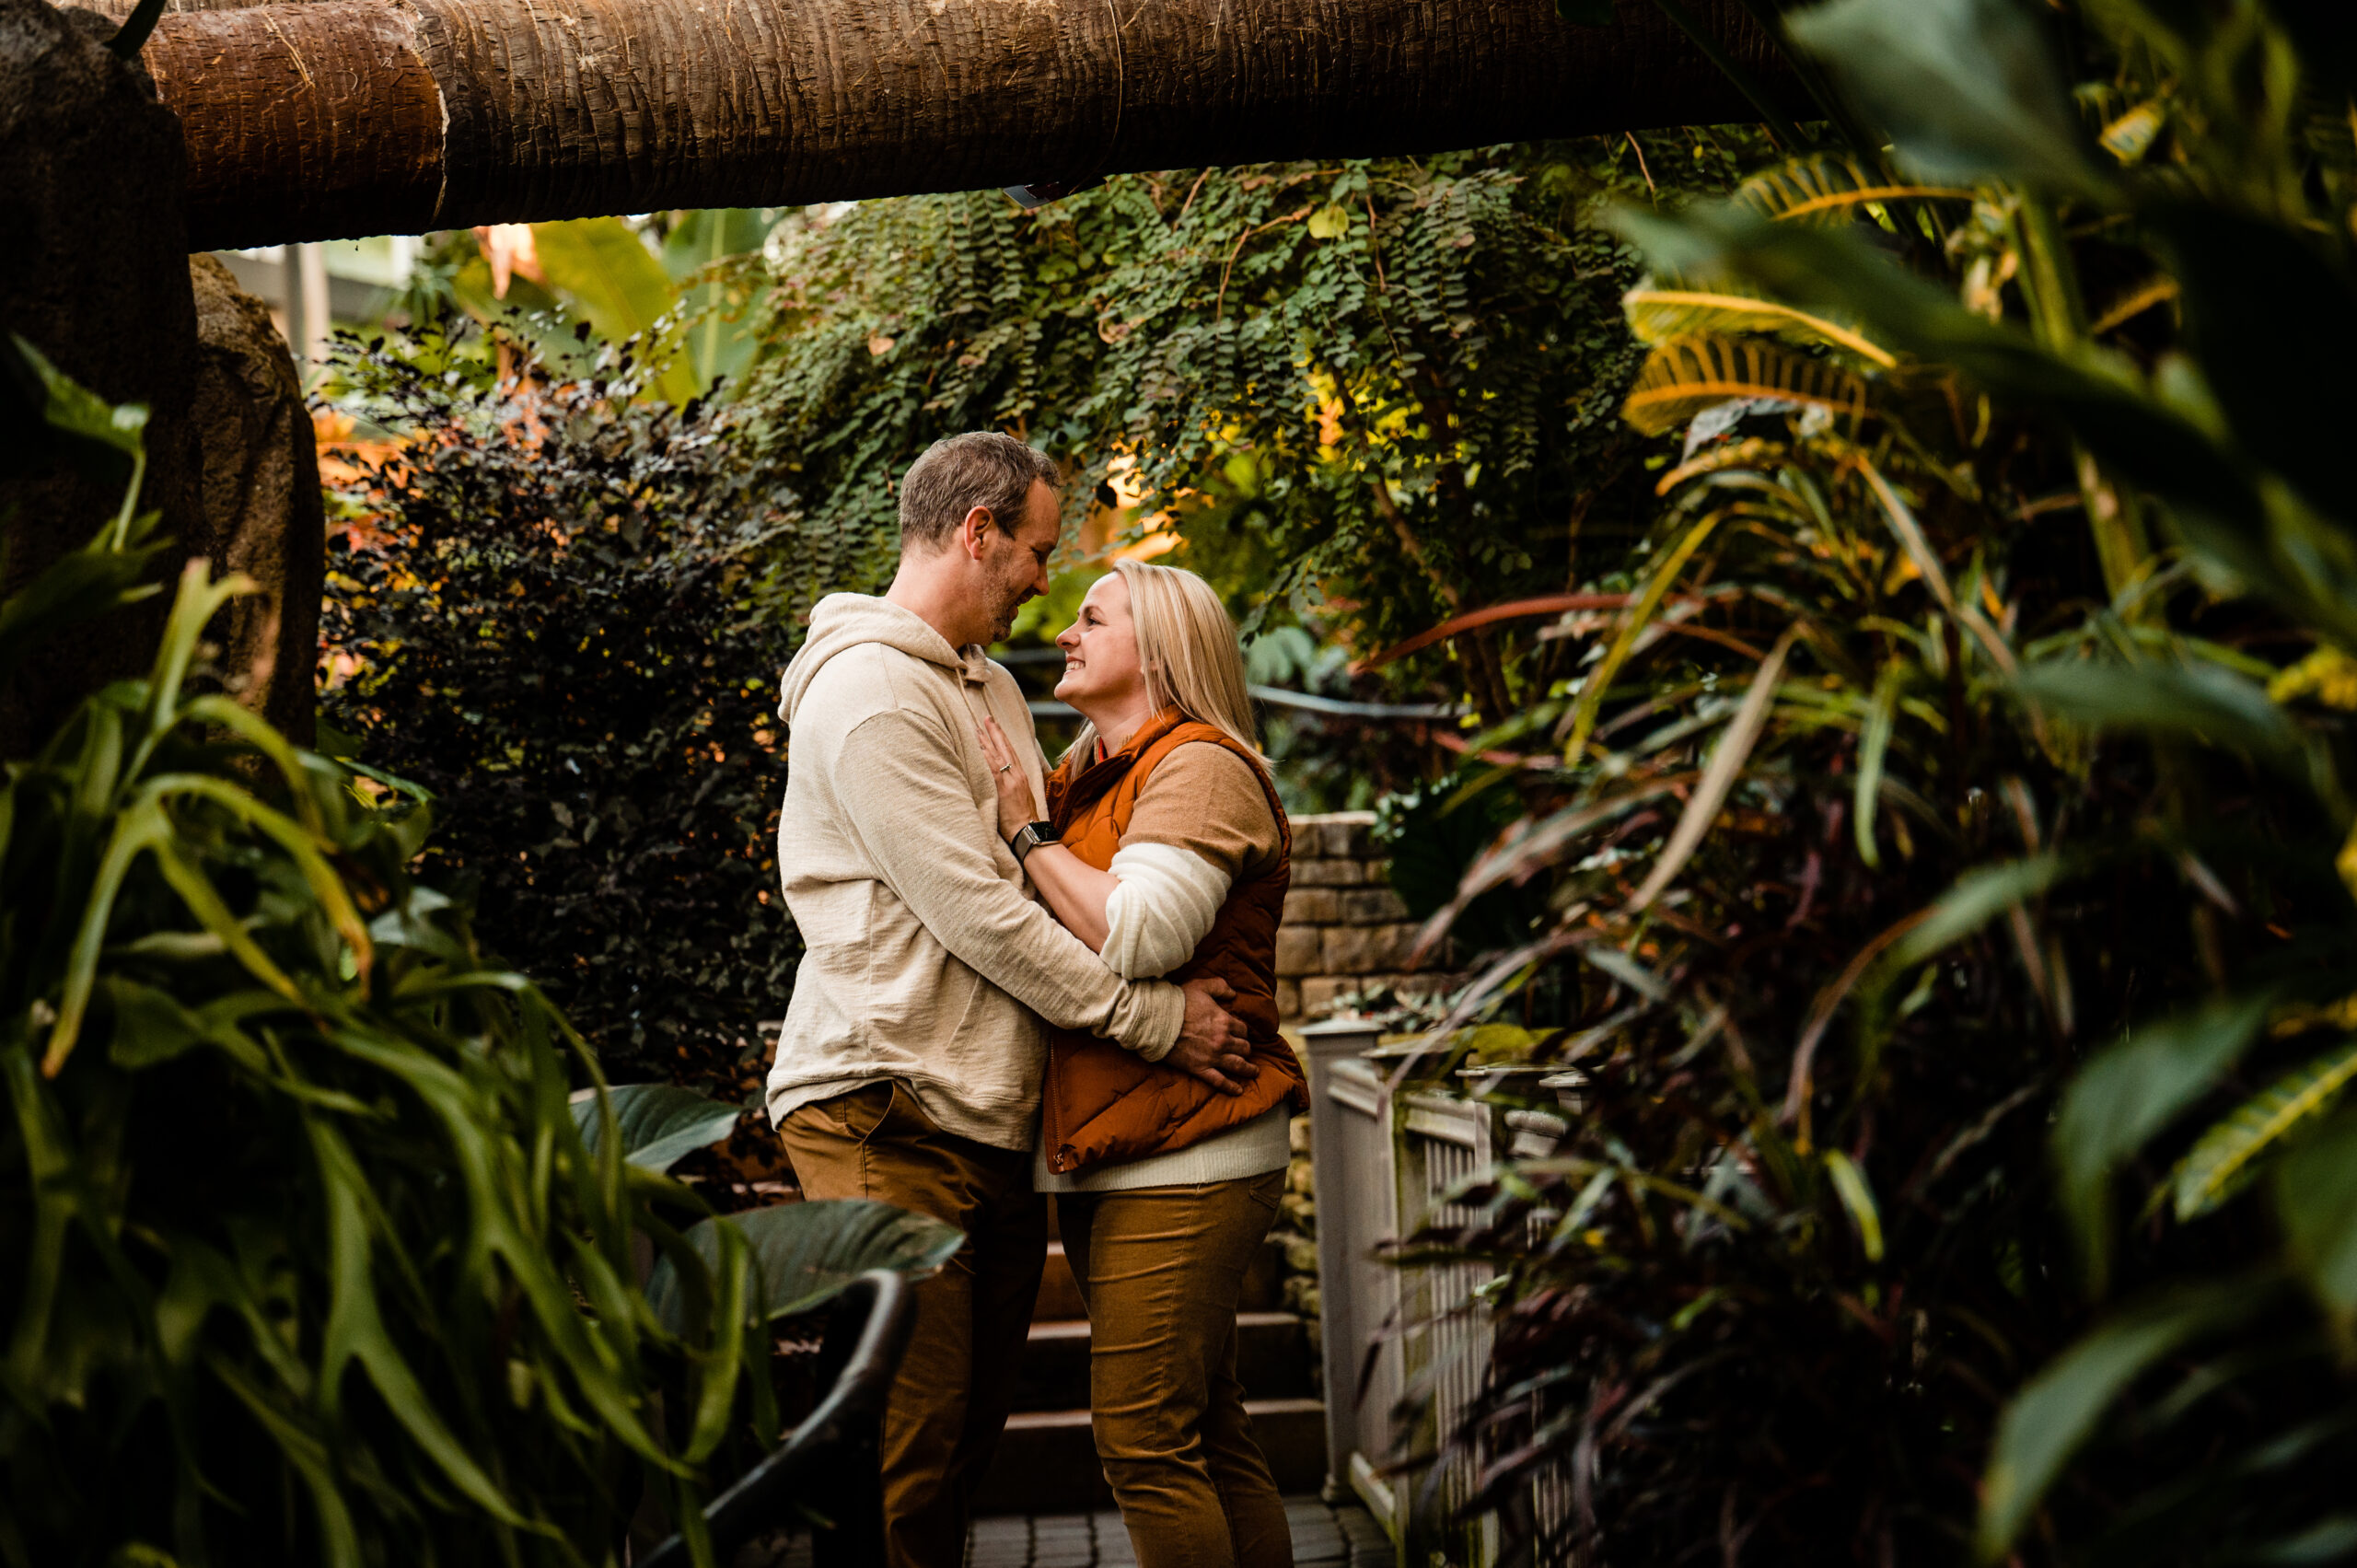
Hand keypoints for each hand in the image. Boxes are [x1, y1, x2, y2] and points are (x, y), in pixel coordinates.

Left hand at [976, 714, 1041, 838]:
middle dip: (996, 731)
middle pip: (1005, 748)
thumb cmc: (1025, 820)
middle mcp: (1018, 775)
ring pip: (998, 755)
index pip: (1011, 752)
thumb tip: (1004, 783)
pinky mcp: (1004, 788)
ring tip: (978, 727)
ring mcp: (1011, 780)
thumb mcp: (1022, 799)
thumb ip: (1014, 788)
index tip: (996, 727)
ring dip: (987, 740)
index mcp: (1022, 776)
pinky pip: (993, 768)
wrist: (1029, 832)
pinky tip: (978, 746)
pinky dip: (986, 756)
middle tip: (987, 717)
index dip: (1003, 738)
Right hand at [1168, 977, 1257, 1096]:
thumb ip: (1220, 987)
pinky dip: (1231, 1087)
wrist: (1157, 1020)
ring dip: (1248, 1069)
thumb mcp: (1201, 986)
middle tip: (1245, 1051)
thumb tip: (1233, 993)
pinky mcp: (1200, 1068)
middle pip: (1244, 1048)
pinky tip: (1238, 1090)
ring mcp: (1212, 1056)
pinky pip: (1220, 1081)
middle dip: (1246, 1049)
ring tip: (1254, 1072)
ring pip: (1238, 1065)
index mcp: (1225, 1021)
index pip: (1243, 1029)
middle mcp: (1223, 1040)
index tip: (1239, 1034)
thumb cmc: (1178, 1002)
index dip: (1242, 1031)